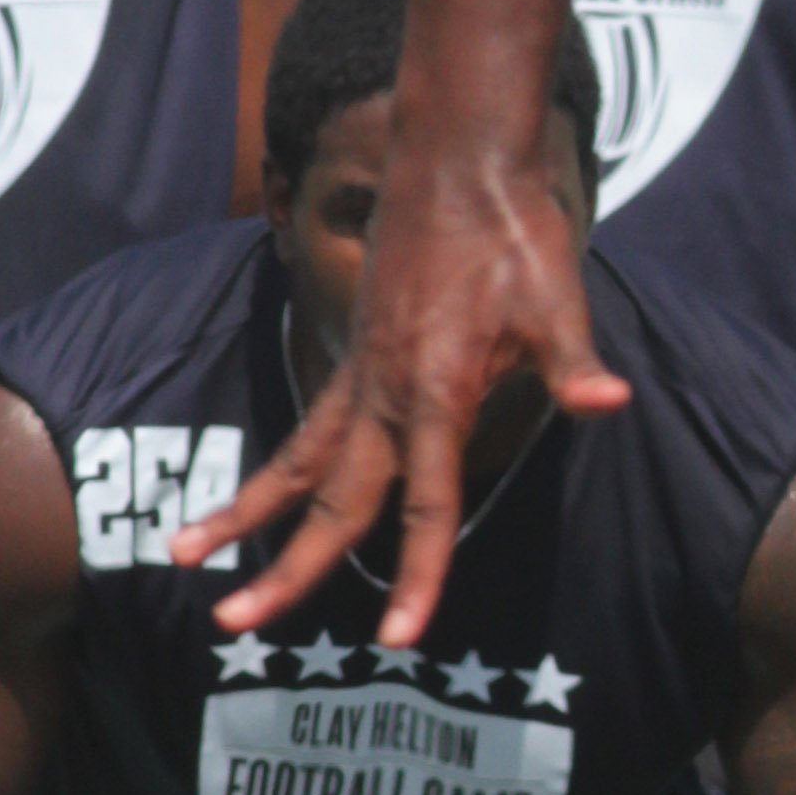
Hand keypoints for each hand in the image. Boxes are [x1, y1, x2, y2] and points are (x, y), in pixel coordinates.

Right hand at [179, 139, 627, 647]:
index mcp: (436, 393)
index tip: (397, 636)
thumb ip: (572, 364)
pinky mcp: (355, 361)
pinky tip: (247, 504)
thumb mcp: (557, 298)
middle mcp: (384, 395)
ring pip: (296, 466)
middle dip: (287, 570)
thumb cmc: (513, 230)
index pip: (427, 507)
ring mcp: (361, 377)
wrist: (457, 158)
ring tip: (184, 559)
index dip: (418, 575)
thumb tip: (611, 402)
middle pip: (334, 502)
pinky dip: (274, 472)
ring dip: (244, 516)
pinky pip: (306, 430)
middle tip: (235, 625)